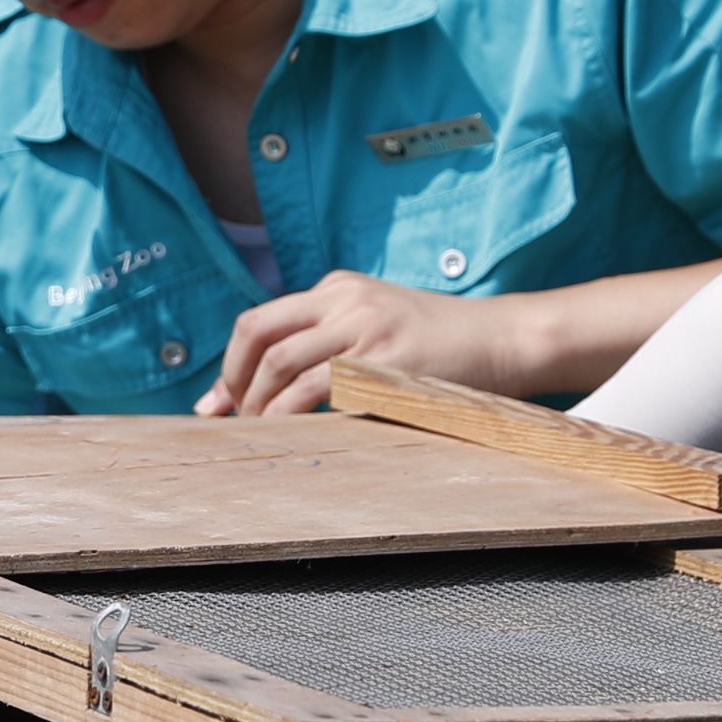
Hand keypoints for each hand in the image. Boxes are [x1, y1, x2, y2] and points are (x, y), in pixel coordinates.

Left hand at [196, 273, 534, 415]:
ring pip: (281, 362)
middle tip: (232, 419)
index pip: (261, 321)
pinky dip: (291, 414)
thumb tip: (275, 388)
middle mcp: (345, 299)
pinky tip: (290, 433)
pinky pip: (318, 388)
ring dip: (260, 404)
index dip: (230, 365)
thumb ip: (332, 341)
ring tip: (260, 433)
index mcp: (338, 288)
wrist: (504, 340)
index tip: (217, 404)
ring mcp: (364, 326)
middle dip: (234, 381)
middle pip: (257, 333)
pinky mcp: (384, 359)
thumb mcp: (380, 325)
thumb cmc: (442, 347)